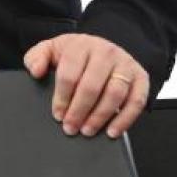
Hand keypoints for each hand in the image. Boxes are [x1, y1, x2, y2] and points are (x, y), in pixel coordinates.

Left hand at [23, 33, 148, 138]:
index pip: (70, 73)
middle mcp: (106, 52)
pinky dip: (125, 119)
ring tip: (87, 130)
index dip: (62, 97)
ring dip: (100, 117)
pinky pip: (137, 101)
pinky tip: (112, 131)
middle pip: (91, 86)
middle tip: (71, 127)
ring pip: (114, 94)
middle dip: (79, 111)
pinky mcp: (141, 77)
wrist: (105, 46)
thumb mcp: (52, 49)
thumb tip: (35, 71)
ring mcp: (125, 65)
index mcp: (81, 45)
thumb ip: (37, 57)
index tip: (58, 114)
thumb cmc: (76, 53)